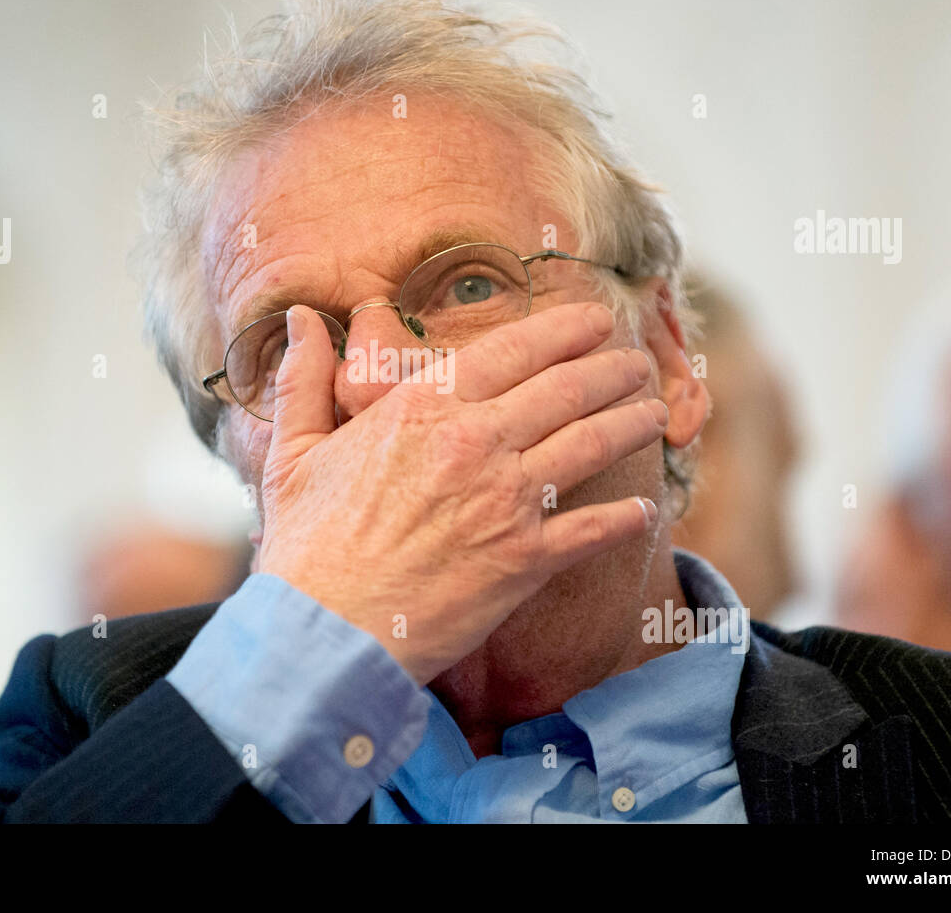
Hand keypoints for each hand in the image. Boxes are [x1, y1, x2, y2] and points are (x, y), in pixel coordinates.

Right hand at [256, 301, 667, 685]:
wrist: (326, 631)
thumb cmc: (306, 545)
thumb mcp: (293, 452)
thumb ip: (305, 380)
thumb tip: (296, 320)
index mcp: (423, 407)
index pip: (512, 349)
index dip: (565, 330)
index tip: (594, 321)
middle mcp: (475, 442)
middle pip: (567, 389)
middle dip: (612, 369)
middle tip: (637, 363)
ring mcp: (506, 499)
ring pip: (592, 444)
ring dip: (633, 422)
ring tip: (657, 412)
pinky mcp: (524, 559)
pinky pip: (592, 530)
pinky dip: (624, 519)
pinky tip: (642, 508)